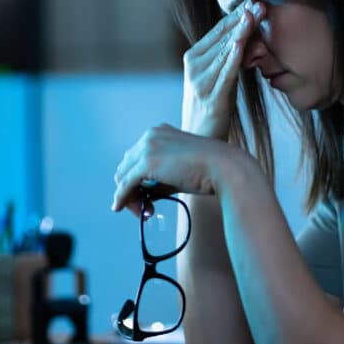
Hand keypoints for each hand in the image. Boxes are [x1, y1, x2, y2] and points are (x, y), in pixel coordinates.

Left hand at [111, 124, 238, 215]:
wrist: (224, 166)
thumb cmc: (208, 170)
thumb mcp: (179, 171)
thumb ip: (159, 180)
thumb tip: (143, 196)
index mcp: (159, 132)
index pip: (136, 157)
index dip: (135, 178)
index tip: (144, 196)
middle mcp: (150, 136)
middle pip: (126, 165)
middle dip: (129, 188)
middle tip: (140, 207)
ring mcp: (148, 147)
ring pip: (123, 175)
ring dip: (127, 195)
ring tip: (141, 212)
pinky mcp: (147, 163)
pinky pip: (125, 184)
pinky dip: (121, 197)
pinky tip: (119, 208)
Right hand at [182, 0, 264, 139]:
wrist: (201, 140)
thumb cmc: (214, 105)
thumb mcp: (220, 75)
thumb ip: (229, 54)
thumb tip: (249, 30)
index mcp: (193, 57)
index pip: (219, 30)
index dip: (237, 14)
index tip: (254, 0)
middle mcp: (193, 67)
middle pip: (222, 38)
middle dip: (242, 20)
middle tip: (260, 3)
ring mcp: (200, 82)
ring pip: (225, 52)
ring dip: (241, 33)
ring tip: (254, 16)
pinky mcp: (211, 98)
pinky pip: (224, 74)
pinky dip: (232, 58)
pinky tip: (239, 44)